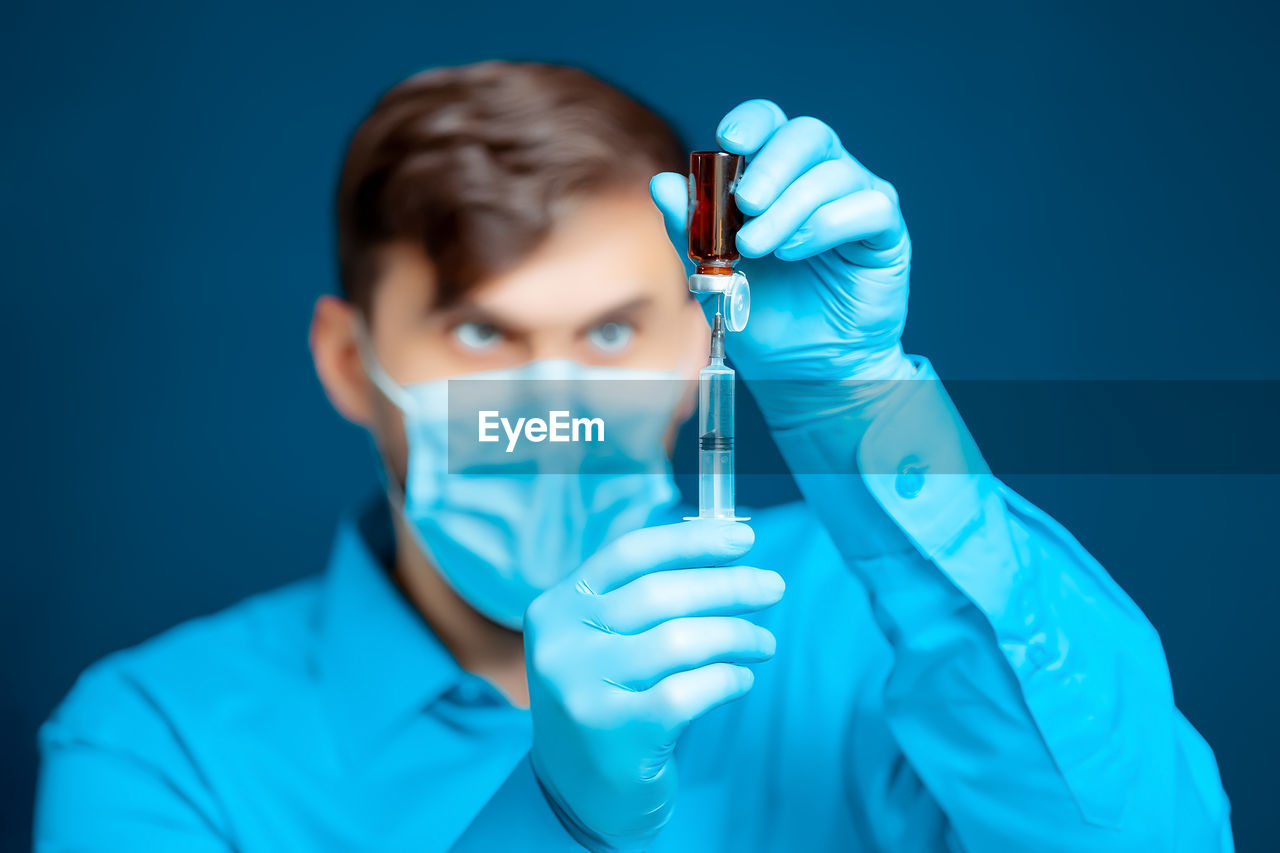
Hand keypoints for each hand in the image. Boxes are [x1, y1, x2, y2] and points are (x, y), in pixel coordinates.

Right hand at [524, 520, 782, 849]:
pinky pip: (690, 690)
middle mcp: (561, 645)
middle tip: (773, 587)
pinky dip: (726, 678)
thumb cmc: (608, 702)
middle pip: (661, 593)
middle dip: (729, 585)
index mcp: (557, 607)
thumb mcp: (602, 642)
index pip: (629, 553)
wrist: (579, 796)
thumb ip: (644, 597)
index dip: (691, 540)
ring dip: (737, 634)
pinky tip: (741, 679)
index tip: (744, 539)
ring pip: (680, 640)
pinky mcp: (615, 734)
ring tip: (763, 642)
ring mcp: (582, 690)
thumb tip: (724, 546)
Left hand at [650, 99, 914, 426]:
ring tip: (758, 247)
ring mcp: (857, 199)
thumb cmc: (764, 314)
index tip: (728, 140)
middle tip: (746, 203)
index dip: (753, 122)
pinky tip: (797, 251)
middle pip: (807, 135)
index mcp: (778, 176)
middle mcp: (821, 177)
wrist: (803, 368)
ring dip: (790, 207)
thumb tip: (662, 184)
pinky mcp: (885, 232)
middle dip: (771, 165)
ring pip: (833, 173)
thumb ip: (691, 230)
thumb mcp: (714, 273)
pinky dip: (828, 224)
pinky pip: (869, 206)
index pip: (771, 125)